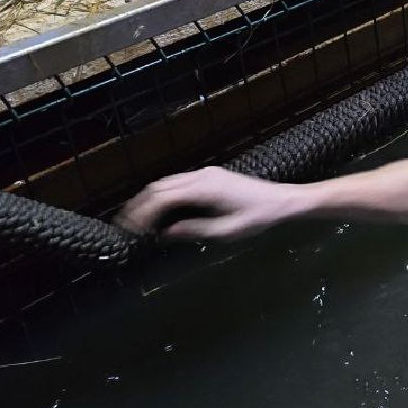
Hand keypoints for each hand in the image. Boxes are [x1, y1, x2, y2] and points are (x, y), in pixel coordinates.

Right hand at [116, 166, 304, 239]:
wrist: (282, 201)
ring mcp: (206, 173)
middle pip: (160, 186)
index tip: (130, 229)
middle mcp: (202, 176)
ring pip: (167, 181)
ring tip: (136, 218)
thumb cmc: (259, 218)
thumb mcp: (227, 231)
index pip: (163, 197)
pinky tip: (159, 209)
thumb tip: (165, 233)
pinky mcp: (210, 176)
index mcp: (205, 188)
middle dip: (140, 205)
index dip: (143, 213)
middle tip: (124, 225)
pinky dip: (164, 194)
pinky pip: (179, 182)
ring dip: (149, 198)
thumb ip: (194, 231)